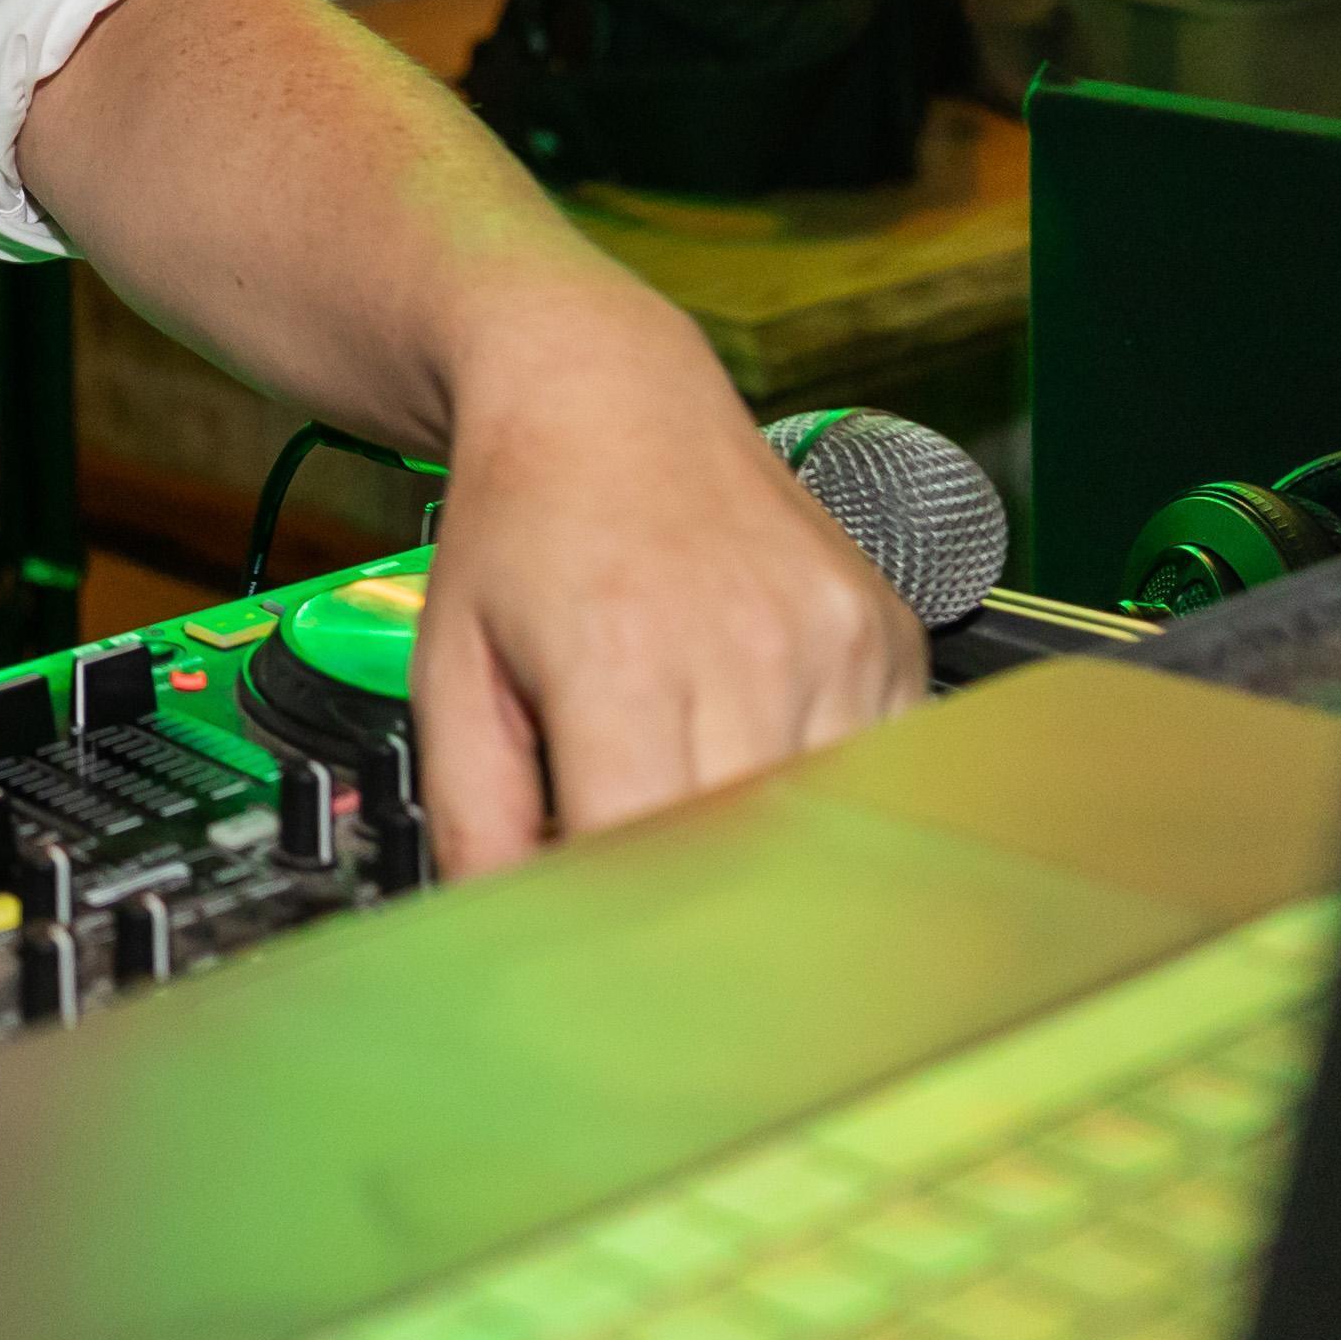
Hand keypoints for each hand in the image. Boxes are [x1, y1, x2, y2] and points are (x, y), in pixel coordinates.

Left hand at [400, 273, 921, 877]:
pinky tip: (767, 760)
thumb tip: (509, 934)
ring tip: (708, 826)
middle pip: (747, 860)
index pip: (647, 863)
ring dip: (771, 855)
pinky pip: (879, 770)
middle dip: (700, 907)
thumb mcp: (452, 670)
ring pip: (825, 829)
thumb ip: (473, 817)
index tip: (600, 952)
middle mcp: (746, 648)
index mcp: (623, 662)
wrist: (602, 388)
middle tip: (657, 919)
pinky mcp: (889, 634)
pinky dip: (829, 798)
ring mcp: (834, 640)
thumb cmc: (521, 522)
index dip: (623, 932)